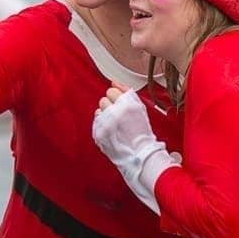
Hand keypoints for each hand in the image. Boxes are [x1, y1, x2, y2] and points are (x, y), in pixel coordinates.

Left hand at [92, 84, 178, 213]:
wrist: (140, 155)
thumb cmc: (142, 133)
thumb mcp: (140, 108)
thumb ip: (127, 92)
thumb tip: (114, 82)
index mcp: (127, 104)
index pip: (111, 90)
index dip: (117, 99)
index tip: (121, 106)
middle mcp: (115, 112)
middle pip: (104, 99)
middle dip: (111, 106)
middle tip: (120, 117)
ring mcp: (105, 123)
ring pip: (99, 110)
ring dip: (105, 115)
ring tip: (116, 125)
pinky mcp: (98, 133)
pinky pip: (96, 122)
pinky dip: (102, 125)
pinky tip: (112, 131)